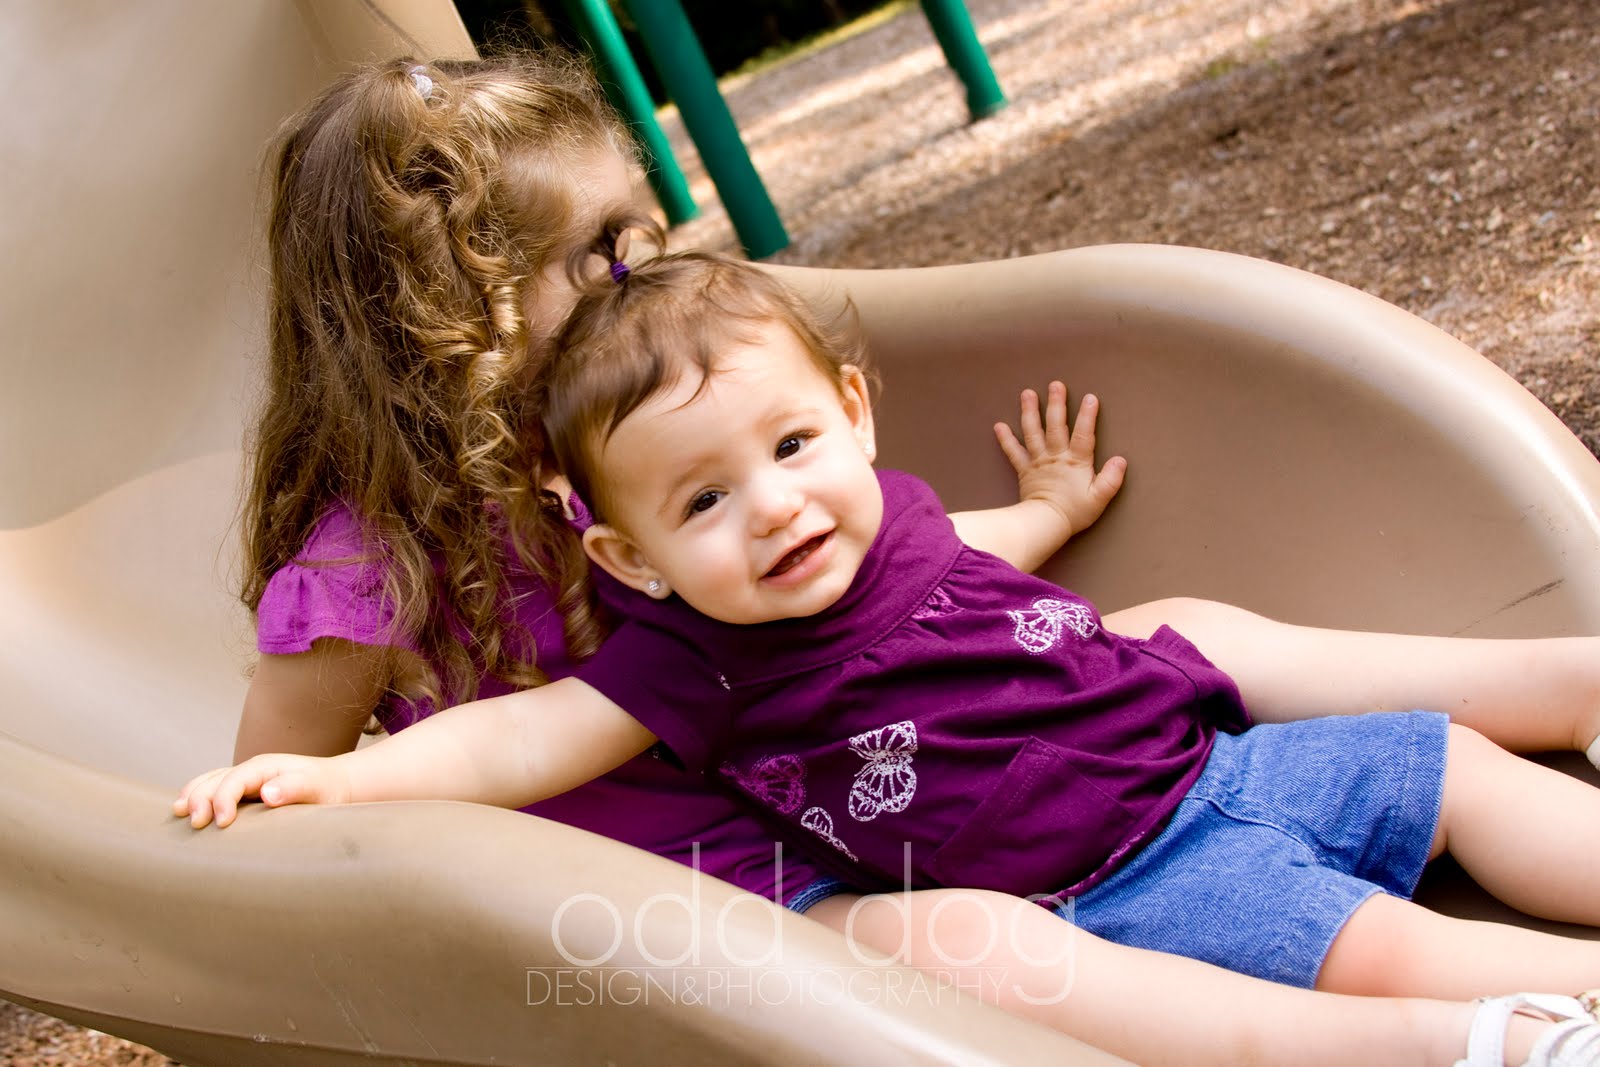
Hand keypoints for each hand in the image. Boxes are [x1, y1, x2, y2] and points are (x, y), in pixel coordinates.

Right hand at [172, 752, 351, 828]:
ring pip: (208, 782)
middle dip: (200, 799)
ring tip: (177, 814)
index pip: (234, 779)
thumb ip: (294, 788)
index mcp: (264, 767)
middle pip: (215, 779)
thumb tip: (267, 793)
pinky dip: (197, 799)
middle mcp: (250, 770)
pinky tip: (186, 813)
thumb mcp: (316, 787)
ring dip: (192, 797)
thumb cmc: (326, 788)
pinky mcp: (243, 793)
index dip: (223, 799)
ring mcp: (244, 780)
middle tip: (195, 824)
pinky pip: (214, 791)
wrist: (335, 785)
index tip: (221, 823)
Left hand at [994, 382, 1125, 537]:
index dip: (1088, 416)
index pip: (1084, 434)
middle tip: (1055, 384)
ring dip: (1029, 412)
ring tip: (1027, 393)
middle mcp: (1056, 456)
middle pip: (1056, 426)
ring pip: (1033, 432)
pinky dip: (1006, 439)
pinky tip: (999, 425)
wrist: (1045, 525)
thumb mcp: (1099, 498)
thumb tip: (1121, 460)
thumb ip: (1111, 479)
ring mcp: (1038, 462)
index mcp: (1076, 462)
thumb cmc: (1074, 512)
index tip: (1090, 397)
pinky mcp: (1024, 470)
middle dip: (1056, 404)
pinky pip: (1014, 452)